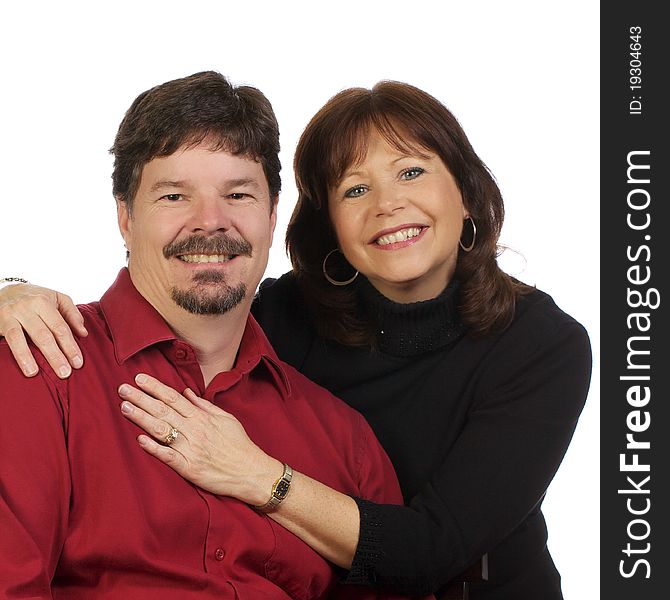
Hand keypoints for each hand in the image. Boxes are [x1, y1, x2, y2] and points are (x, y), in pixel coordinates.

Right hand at [0, 284, 86, 377]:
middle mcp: (29, 307)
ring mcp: (14, 314)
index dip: (70, 346)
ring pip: (27, 338)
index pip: (60, 327)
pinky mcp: (1, 321)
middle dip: (57, 356)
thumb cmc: (36, 298)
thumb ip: (72, 314)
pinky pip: (12, 340)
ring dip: (36, 358)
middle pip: (45, 335)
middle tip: (65, 373)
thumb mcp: (56, 299)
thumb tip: (83, 334)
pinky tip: (28, 369)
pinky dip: (20, 355)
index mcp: (45, 302)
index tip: (78, 362)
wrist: (5, 290)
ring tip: (43, 373)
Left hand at [118, 373, 282, 503]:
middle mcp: (194, 430)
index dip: (155, 387)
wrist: (251, 471)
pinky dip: (154, 448)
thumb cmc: (239, 444)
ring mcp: (191, 449)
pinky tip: (140, 440)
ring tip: (124, 407)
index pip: (174, 398)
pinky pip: (169, 457)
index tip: (140, 378)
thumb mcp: (225, 418)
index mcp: (202, 417)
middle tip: (122, 388)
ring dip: (141, 418)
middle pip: (163, 411)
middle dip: (141, 398)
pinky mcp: (189, 469)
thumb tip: (186, 392)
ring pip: (162, 430)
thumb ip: (204, 405)